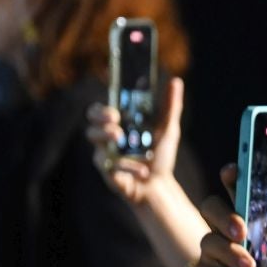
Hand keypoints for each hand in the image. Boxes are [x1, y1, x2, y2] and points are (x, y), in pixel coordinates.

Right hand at [87, 77, 184, 204]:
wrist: (160, 185)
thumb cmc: (160, 155)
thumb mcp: (168, 129)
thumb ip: (170, 106)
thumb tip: (175, 81)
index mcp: (119, 124)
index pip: (100, 110)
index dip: (102, 107)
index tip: (114, 107)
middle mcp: (108, 138)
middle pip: (91, 122)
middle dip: (100, 118)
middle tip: (115, 119)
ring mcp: (105, 154)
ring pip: (94, 142)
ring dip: (105, 136)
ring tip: (120, 137)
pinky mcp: (108, 172)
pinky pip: (110, 166)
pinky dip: (127, 166)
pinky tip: (143, 170)